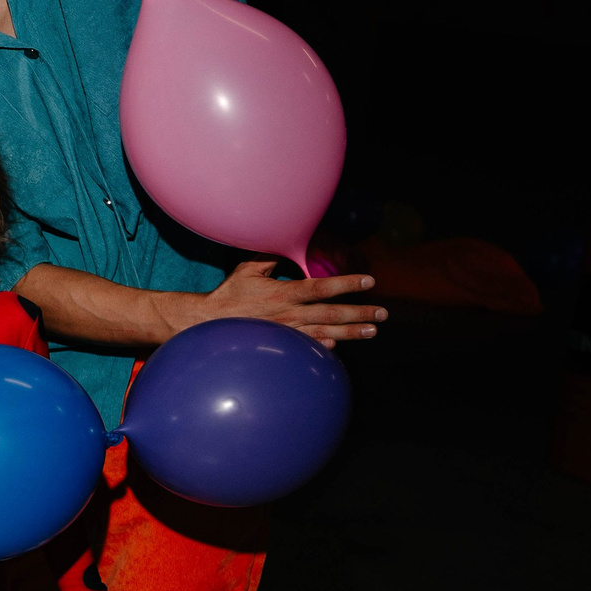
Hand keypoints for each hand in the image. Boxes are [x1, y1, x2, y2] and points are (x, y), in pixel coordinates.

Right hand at [191, 260, 383, 346]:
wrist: (208, 323)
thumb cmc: (229, 295)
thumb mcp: (248, 270)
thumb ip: (271, 257)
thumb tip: (289, 242)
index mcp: (283, 293)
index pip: (321, 287)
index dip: (347, 283)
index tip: (369, 281)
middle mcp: (289, 314)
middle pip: (331, 314)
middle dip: (360, 313)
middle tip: (382, 313)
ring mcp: (287, 333)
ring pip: (326, 334)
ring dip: (352, 333)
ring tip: (373, 331)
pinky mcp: (281, 347)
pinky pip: (308, 348)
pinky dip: (325, 348)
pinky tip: (340, 347)